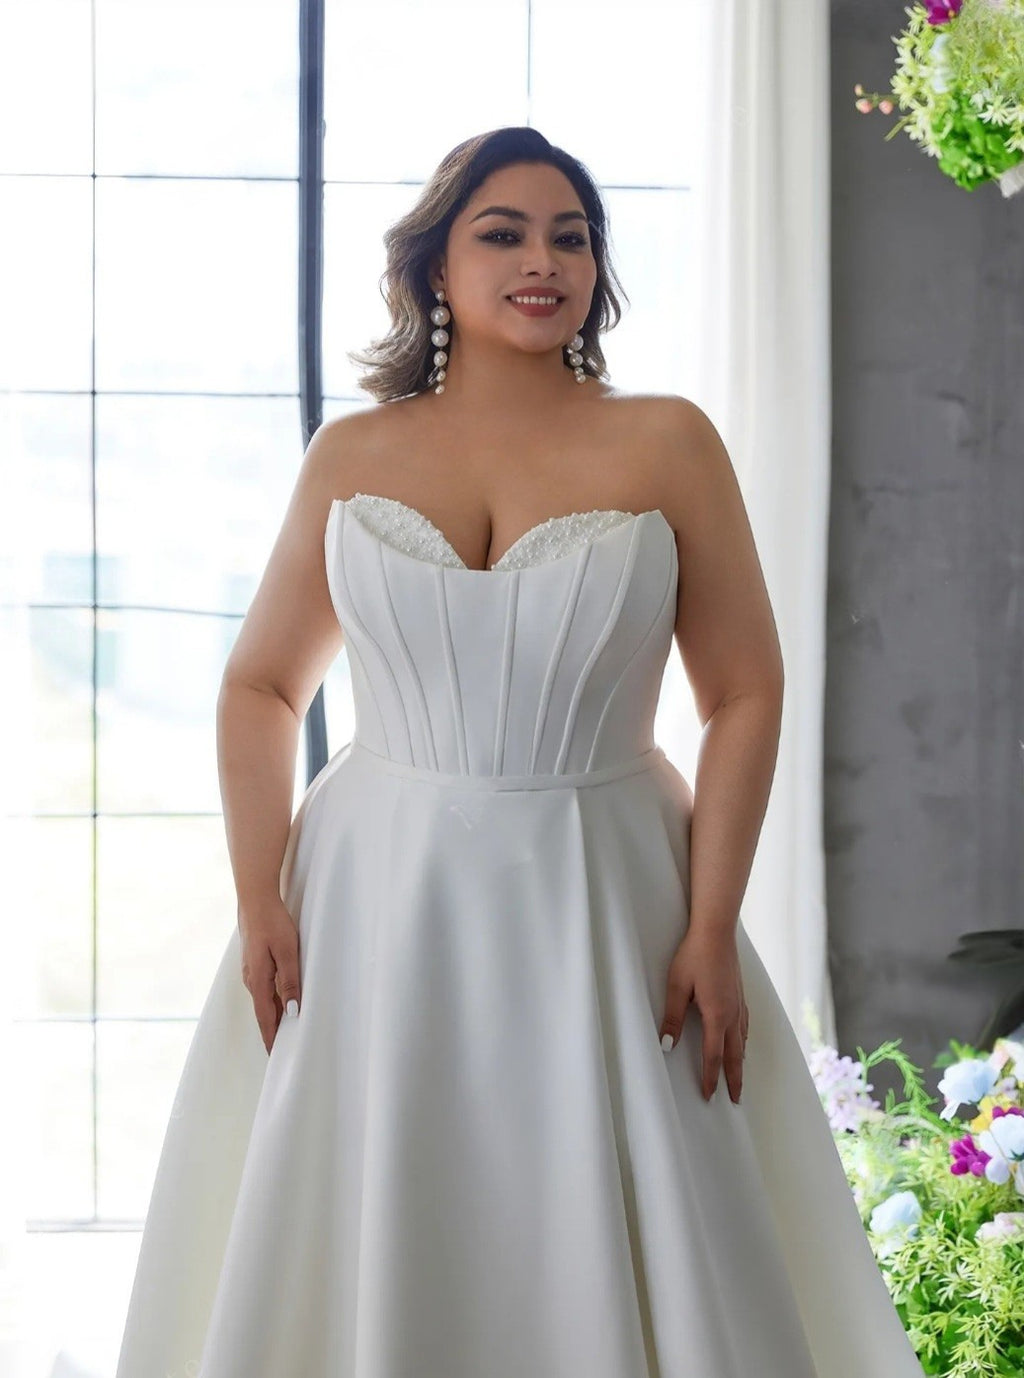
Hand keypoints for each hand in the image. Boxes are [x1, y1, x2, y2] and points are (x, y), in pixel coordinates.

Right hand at [238, 897, 301, 1053]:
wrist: (255, 899)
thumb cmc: (272, 923)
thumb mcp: (287, 951)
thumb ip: (290, 981)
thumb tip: (292, 1010)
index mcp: (258, 980)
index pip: (265, 1018)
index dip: (271, 1038)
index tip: (276, 1057)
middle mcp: (251, 979)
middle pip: (263, 1012)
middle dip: (272, 1032)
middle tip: (283, 1051)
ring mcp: (251, 971)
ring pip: (264, 1000)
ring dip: (273, 1016)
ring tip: (285, 1033)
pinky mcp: (254, 962)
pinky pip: (264, 988)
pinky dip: (272, 1000)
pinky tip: (282, 1002)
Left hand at [659, 927, 747, 1103]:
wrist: (716, 931)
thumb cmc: (694, 956)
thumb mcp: (676, 986)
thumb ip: (672, 1017)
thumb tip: (667, 1045)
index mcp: (717, 1015)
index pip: (713, 1055)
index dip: (711, 1077)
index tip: (709, 1096)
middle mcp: (732, 1013)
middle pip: (734, 1055)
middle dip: (734, 1078)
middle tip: (735, 1099)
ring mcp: (740, 1003)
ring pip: (742, 1041)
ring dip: (740, 1062)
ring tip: (739, 1077)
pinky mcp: (741, 993)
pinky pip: (745, 1025)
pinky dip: (744, 1041)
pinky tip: (743, 1041)